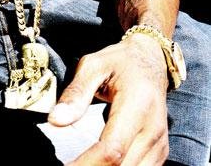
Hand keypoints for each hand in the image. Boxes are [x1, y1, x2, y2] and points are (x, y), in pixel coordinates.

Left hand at [48, 34, 169, 164]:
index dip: (86, 164)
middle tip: (68, 164)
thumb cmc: (120, 61)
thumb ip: (76, 93)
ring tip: (80, 163)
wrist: (151, 60)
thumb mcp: (93, 66)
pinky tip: (97, 164)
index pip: (112, 149)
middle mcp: (153, 129)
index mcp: (137, 104)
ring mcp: (159, 143)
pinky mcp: (159, 152)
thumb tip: (56, 120)